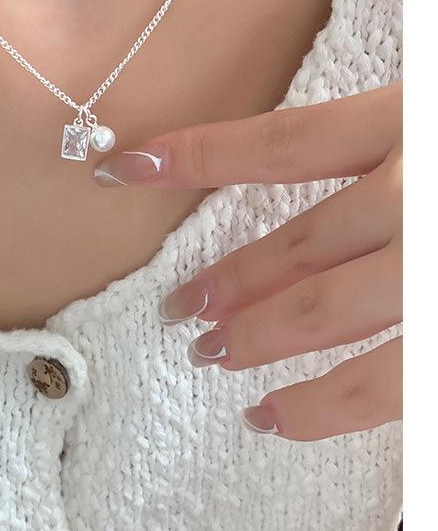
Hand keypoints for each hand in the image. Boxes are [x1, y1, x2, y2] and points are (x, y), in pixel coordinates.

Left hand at [93, 84, 401, 440]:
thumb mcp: (436, 114)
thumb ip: (384, 136)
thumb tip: (328, 158)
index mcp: (406, 125)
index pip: (280, 143)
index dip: (196, 156)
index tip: (125, 168)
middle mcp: (413, 193)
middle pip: (297, 242)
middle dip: (229, 279)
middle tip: (179, 307)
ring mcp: (430, 269)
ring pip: (322, 312)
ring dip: (255, 337)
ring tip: (207, 353)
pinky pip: (381, 385)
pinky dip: (318, 407)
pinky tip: (272, 416)